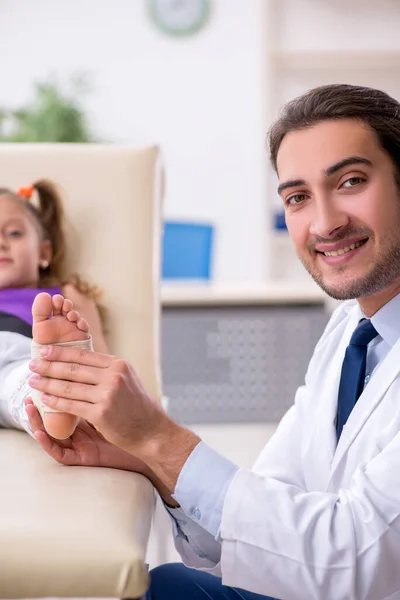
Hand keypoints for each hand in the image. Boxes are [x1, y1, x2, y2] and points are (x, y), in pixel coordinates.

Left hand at [28, 346, 200, 497]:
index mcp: (119, 364)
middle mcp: (113, 376)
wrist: (152, 431)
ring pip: (68, 386)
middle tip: (32, 364)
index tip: (44, 351)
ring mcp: (107, 394)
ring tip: (34, 381)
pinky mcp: (101, 413)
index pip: (84, 354)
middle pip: (73, 368)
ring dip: (47, 383)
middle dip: (49, 366)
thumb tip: (82, 361)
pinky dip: (55, 401)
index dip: (61, 352)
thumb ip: (107, 370)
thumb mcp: (127, 380)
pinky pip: (71, 404)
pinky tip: (45, 399)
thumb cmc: (138, 407)